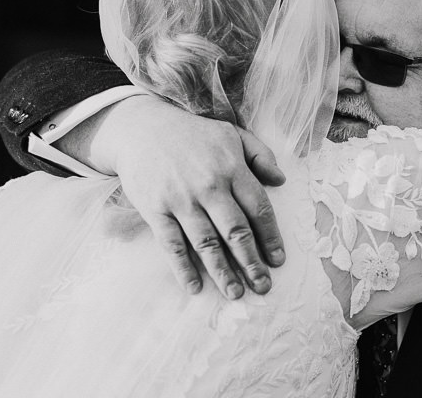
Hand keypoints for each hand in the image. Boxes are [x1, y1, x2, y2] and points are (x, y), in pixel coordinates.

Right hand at [83, 95, 286, 297]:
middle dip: (252, 262)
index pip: (259, 208)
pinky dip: (182, 268)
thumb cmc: (193, 134)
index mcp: (232, 167)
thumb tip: (281, 180)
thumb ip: (260, 155)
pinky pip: (171, 244)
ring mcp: (180, 199)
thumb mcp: (232, 134)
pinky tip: (194, 287)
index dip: (271, 237)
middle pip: (236, 231)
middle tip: (263, 287)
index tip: (279, 260)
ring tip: (236, 293)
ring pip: (206, 243)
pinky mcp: (154, 210)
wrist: (141, 128)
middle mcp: (209, 185)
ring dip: (222, 272)